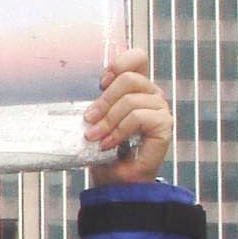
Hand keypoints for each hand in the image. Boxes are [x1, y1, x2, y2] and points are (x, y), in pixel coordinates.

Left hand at [84, 46, 172, 185]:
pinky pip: (139, 117)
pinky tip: (109, 144)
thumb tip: (74, 87)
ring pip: (131, 100)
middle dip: (104, 100)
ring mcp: (159, 110)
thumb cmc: (102, 149)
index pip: (137, 58)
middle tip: (88, 120)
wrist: (114, 180)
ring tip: (94, 136)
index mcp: (136, 87)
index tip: (100, 83)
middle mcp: (151, 94)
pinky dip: (119, 130)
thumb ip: (94, 100)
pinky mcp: (164, 126)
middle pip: (129, 79)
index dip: (119, 63)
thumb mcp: (94, 119)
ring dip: (108, 120)